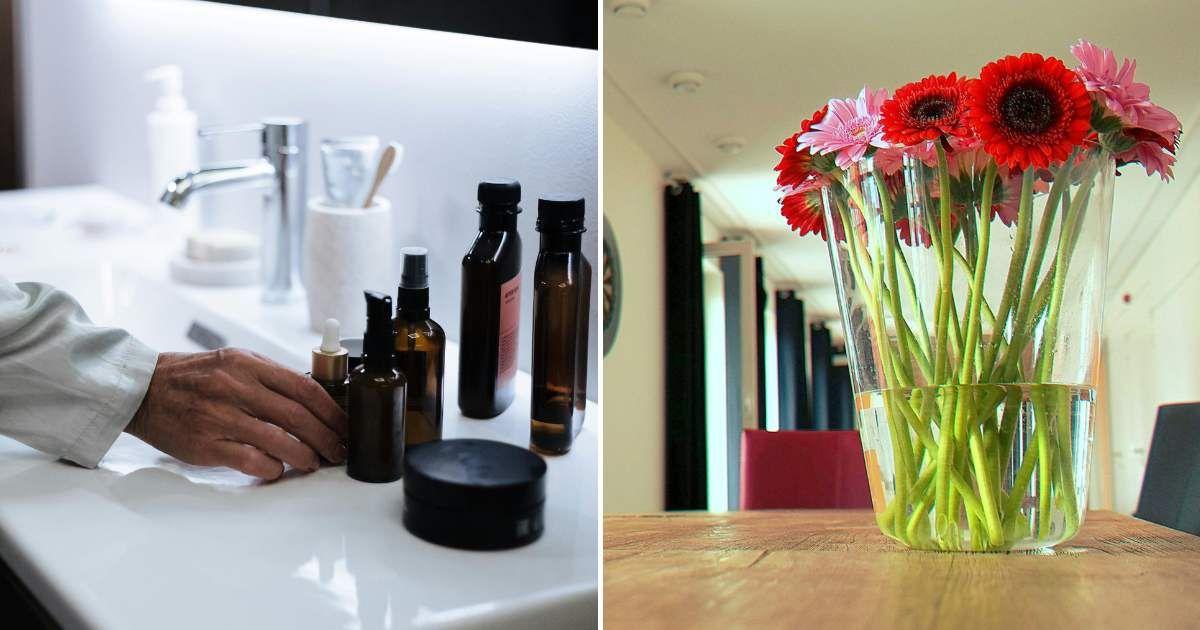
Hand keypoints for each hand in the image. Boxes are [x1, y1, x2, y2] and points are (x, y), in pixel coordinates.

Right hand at [126, 348, 347, 479]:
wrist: (143, 389)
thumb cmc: (194, 377)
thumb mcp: (234, 362)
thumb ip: (270, 377)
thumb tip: (314, 399)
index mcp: (248, 364)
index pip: (304, 387)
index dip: (331, 410)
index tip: (345, 425)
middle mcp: (236, 387)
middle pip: (298, 416)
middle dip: (326, 436)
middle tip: (338, 450)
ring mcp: (220, 416)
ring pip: (278, 440)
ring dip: (304, 455)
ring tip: (314, 462)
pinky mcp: (206, 444)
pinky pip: (250, 460)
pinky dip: (271, 467)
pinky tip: (278, 469)